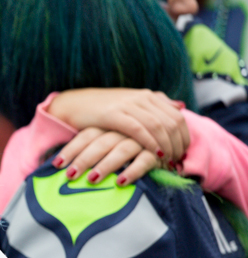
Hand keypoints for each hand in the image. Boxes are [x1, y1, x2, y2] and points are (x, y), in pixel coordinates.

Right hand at [48, 88, 188, 164]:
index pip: (177, 116)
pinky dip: (150, 142)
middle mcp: (142, 98)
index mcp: (149, 96)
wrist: (73, 104)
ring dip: (167, 146)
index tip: (182, 153)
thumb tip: (180, 106)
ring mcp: (128, 104)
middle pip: (172, 122)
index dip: (184, 137)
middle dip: (178, 144)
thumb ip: (155, 105)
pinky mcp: (113, 114)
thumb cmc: (102, 109)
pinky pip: (139, 129)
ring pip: (159, 126)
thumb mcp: (132, 105)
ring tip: (167, 161)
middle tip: (176, 161)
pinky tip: (155, 154)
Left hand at [54, 127, 162, 185]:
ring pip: (121, 150)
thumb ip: (89, 147)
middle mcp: (124, 129)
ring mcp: (142, 139)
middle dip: (84, 159)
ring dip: (105, 166)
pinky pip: (145, 160)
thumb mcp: (106, 139)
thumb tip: (58, 161)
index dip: (71, 149)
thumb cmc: (126, 144)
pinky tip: (121, 183)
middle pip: (101, 142)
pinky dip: (132, 171)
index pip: (86, 134)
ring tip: (92, 180)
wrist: (163, 134)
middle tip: (70, 176)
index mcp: (110, 124)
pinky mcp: (157, 151)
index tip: (56, 164)